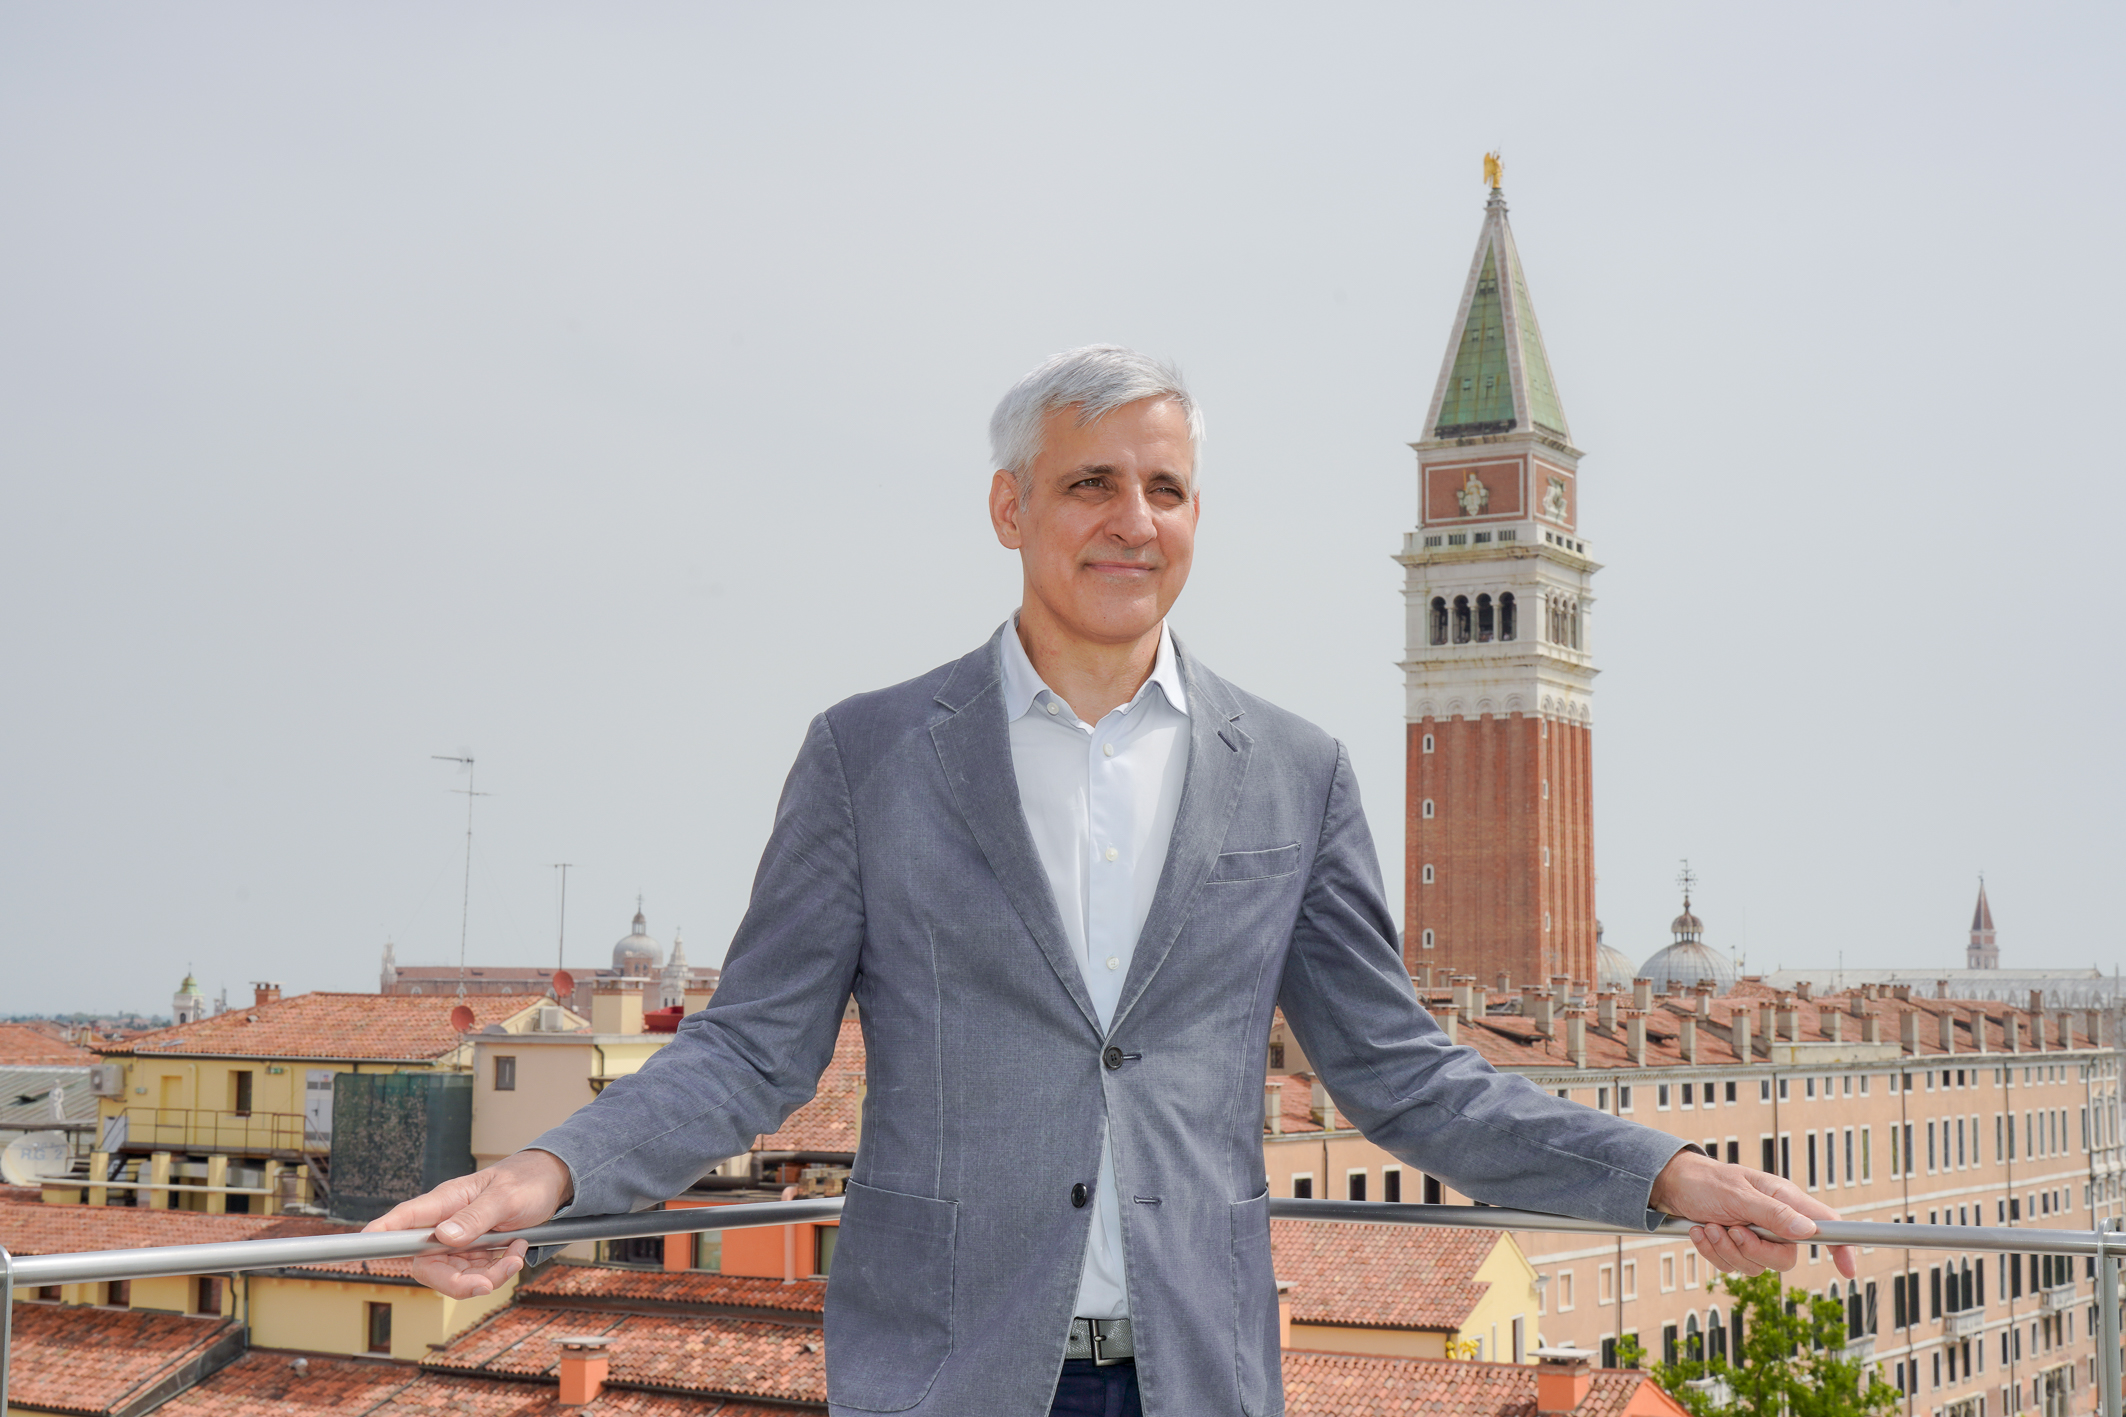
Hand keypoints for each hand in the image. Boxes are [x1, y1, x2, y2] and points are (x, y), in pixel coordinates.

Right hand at [362, 1148, 574, 1298]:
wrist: (550, 1182)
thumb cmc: (525, 1181)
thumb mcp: (506, 1197)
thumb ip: (475, 1217)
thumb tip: (443, 1238)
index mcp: (445, 1201)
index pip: (405, 1218)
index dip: (383, 1233)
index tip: (365, 1244)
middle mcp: (445, 1222)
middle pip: (428, 1264)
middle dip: (458, 1281)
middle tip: (489, 1283)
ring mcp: (458, 1238)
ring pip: (455, 1275)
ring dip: (487, 1275)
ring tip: (517, 1254)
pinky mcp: (473, 1250)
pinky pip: (475, 1273)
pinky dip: (496, 1270)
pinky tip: (516, 1251)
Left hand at [1649, 1149, 1856, 1279]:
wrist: (1672, 1185)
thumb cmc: (1706, 1182)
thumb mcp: (1738, 1193)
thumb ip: (1772, 1213)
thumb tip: (1809, 1230)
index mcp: (1784, 1201)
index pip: (1825, 1225)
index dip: (1842, 1248)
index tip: (1848, 1270)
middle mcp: (1774, 1221)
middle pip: (1785, 1259)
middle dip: (1755, 1251)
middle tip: (1733, 1229)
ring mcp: (1755, 1237)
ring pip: (1756, 1267)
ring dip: (1727, 1249)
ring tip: (1710, 1225)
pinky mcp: (1735, 1248)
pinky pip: (1733, 1267)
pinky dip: (1713, 1252)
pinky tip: (1699, 1232)